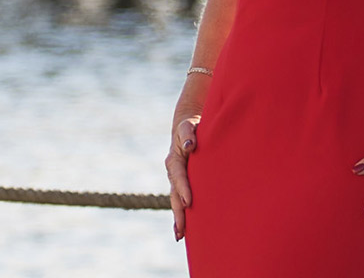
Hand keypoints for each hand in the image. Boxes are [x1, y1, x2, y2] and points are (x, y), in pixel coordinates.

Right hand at [164, 114, 199, 240]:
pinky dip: (181, 214)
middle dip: (178, 212)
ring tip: (180, 236)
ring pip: (176, 201)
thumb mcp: (188, 126)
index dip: (183, 188)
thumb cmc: (191, 126)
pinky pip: (180, 200)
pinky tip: (183, 231)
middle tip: (181, 230)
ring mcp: (176, 180)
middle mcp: (173, 172)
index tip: (189, 201)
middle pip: (174, 195)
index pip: (178, 176)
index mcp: (174, 160)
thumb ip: (188, 134)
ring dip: (179, 217)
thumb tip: (190, 146)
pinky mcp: (182, 184)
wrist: (187, 127)